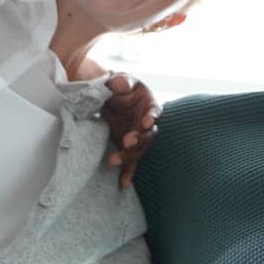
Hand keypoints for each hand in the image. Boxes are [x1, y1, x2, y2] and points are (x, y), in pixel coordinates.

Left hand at [100, 74, 160, 188]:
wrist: (107, 97)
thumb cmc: (118, 86)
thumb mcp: (120, 80)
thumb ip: (122, 81)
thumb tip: (121, 84)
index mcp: (150, 105)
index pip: (155, 112)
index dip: (152, 117)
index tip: (146, 122)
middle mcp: (147, 124)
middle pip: (148, 135)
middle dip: (139, 140)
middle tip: (127, 142)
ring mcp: (138, 138)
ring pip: (139, 151)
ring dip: (129, 157)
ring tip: (113, 161)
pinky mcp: (128, 148)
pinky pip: (131, 162)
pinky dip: (128, 172)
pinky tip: (124, 183)